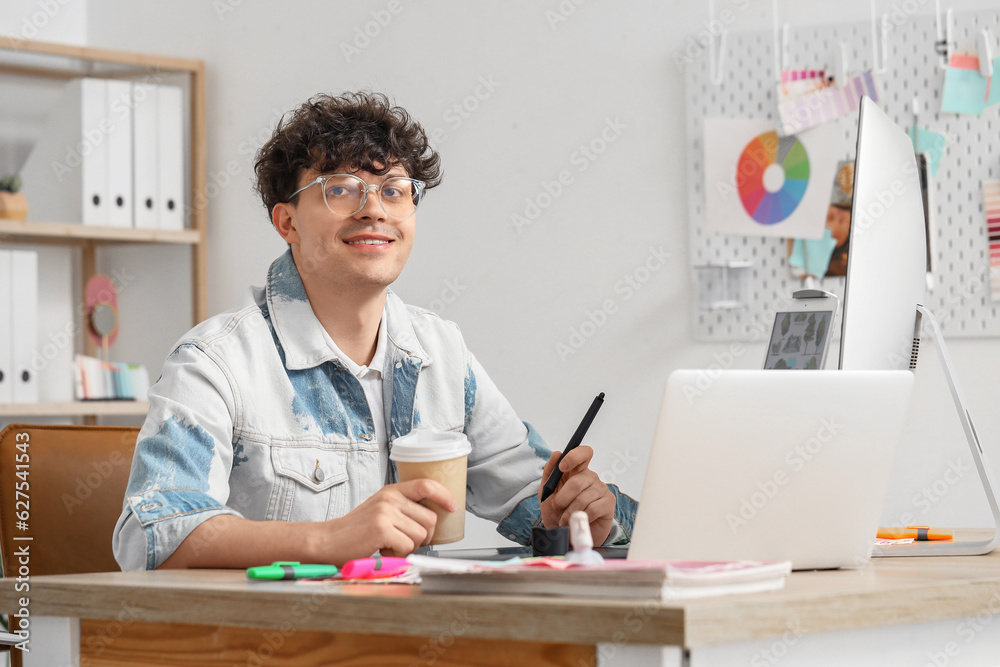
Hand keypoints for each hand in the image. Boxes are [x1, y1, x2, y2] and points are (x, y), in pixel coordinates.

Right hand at [319, 479, 455, 562]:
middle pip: (430, 518)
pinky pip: (407, 546)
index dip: (444, 495)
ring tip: (390, 544)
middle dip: (424, 536)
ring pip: (421, 535)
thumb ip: (402, 509)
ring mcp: (386, 512)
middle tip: (404, 541)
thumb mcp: (380, 510)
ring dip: (409, 546)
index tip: (452, 506)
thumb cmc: (355, 530)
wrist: (328, 541)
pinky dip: (398, 553)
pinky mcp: (382, 529)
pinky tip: (383, 549)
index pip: (427, 485)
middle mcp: (390, 498)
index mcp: (391, 491)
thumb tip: (433, 519)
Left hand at [538, 445, 614, 546]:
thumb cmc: (558, 512)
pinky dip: (581, 517)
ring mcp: (601, 489)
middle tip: (557, 507)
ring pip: (583, 497)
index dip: (573, 456)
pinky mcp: (608, 503)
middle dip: (563, 497)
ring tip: (564, 520)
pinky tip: (577, 521)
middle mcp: (591, 477)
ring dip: (569, 512)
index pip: (583, 453)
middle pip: (578, 480)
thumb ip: (549, 472)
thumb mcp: (547, 492)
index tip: (562, 467)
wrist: (567, 535)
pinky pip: (593, 508)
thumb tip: (556, 454)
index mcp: (576, 470)